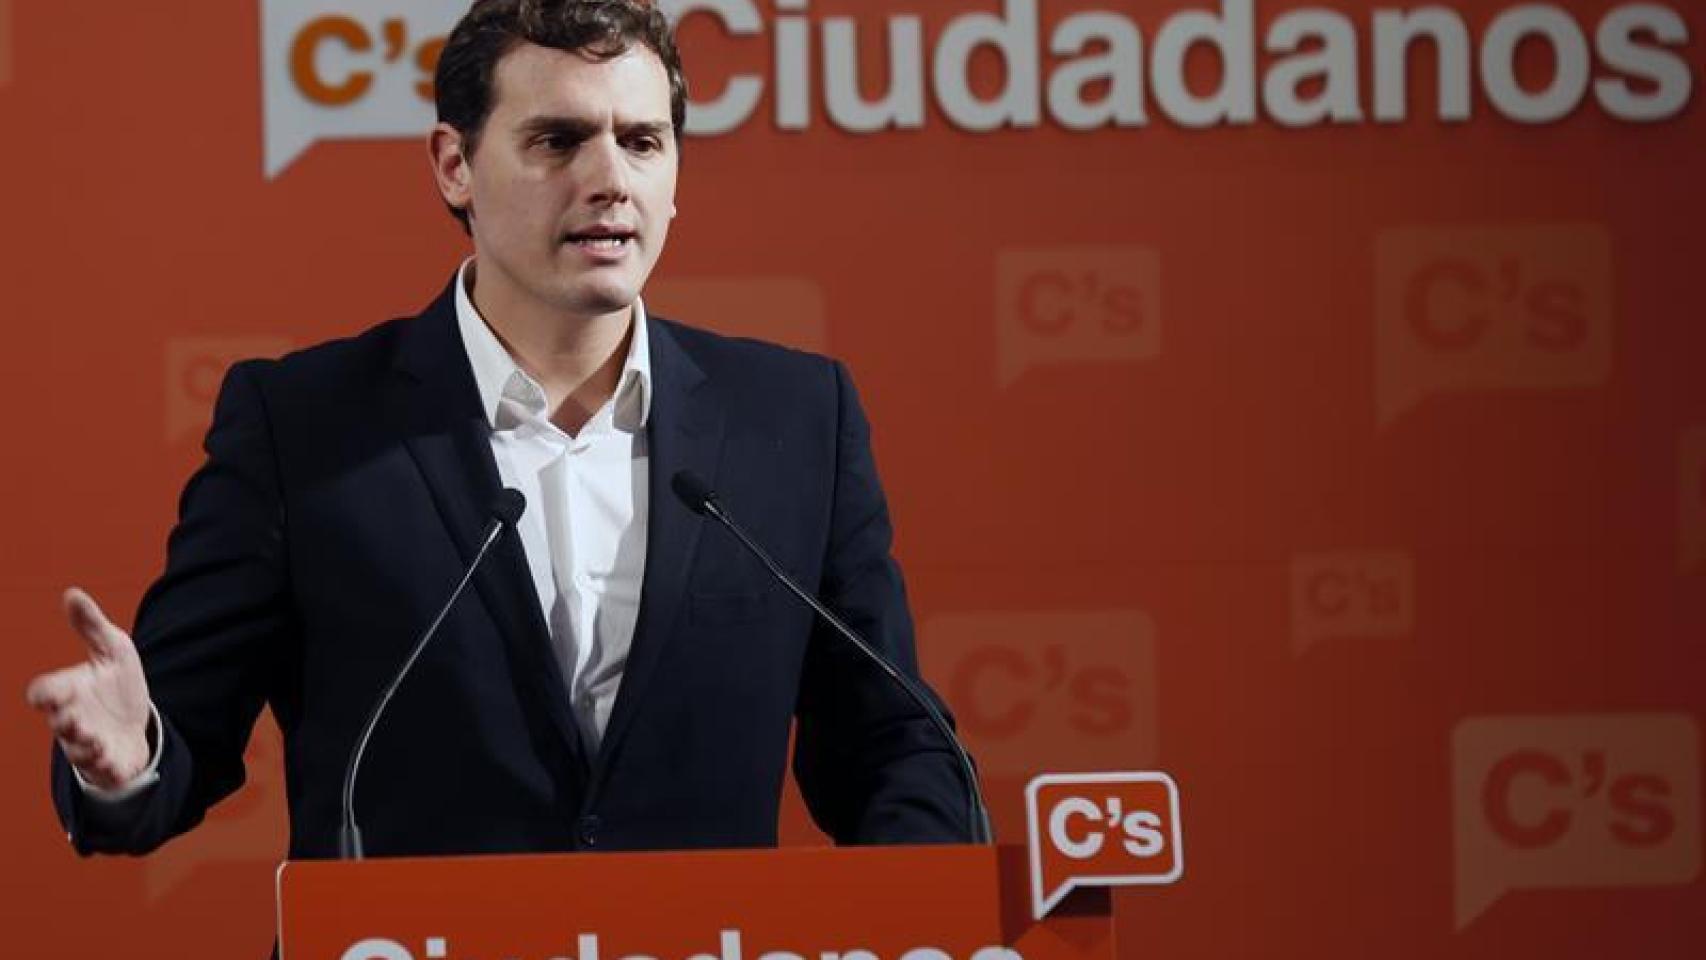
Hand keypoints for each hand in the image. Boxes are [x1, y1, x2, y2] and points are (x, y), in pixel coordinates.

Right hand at [25, 588, 153, 790]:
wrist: (139, 722)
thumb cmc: (116, 686)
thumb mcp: (112, 650)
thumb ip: (91, 625)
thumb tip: (72, 593)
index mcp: (68, 693)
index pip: (44, 694)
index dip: (44, 694)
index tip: (49, 693)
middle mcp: (73, 721)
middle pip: (59, 724)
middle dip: (64, 722)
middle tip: (69, 718)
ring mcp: (89, 745)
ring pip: (79, 751)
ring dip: (84, 746)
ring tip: (93, 741)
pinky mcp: (109, 763)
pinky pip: (103, 770)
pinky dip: (105, 767)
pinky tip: (112, 761)